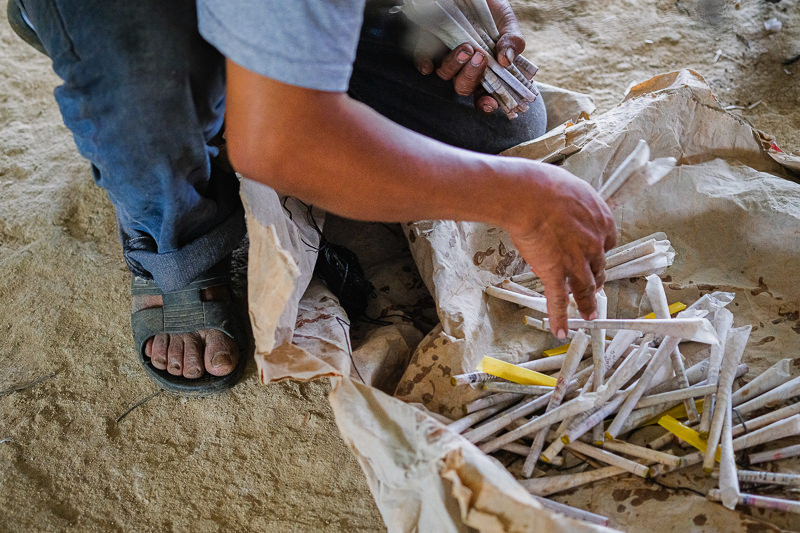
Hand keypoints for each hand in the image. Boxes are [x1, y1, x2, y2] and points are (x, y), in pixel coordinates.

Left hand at [413, 0, 526, 113]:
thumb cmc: (492, 11)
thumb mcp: (507, 23)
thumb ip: (513, 42)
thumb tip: (507, 60)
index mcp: (486, 69)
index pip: (485, 95)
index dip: (487, 103)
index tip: (490, 102)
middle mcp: (464, 68)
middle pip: (464, 87)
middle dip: (472, 77)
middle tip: (481, 57)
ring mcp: (446, 58)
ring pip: (446, 74)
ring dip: (456, 65)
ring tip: (467, 47)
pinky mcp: (428, 46)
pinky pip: (423, 61)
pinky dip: (425, 64)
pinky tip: (428, 64)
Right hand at [506, 163, 615, 338]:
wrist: (527, 195)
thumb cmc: (543, 184)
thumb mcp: (569, 186)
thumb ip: (573, 202)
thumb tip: (566, 203)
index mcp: (601, 220)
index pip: (606, 242)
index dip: (598, 251)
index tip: (593, 255)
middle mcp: (594, 244)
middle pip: (598, 267)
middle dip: (596, 279)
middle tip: (594, 288)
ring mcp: (575, 261)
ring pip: (585, 288)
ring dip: (588, 304)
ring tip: (589, 316)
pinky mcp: (555, 272)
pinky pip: (558, 300)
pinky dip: (559, 318)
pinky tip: (560, 331)